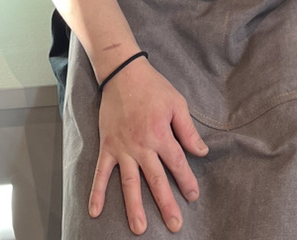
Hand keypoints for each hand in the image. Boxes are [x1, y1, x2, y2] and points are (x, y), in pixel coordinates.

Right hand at [89, 58, 208, 234]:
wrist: (123, 73)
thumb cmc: (153, 87)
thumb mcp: (177, 103)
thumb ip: (188, 130)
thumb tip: (201, 151)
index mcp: (161, 134)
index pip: (177, 164)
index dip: (186, 181)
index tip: (193, 196)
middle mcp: (142, 145)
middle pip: (156, 180)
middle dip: (166, 204)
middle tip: (174, 225)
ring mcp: (123, 148)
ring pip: (129, 183)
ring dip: (134, 207)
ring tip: (139, 228)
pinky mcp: (108, 146)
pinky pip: (101, 172)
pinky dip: (96, 192)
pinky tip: (95, 212)